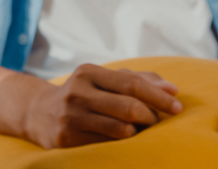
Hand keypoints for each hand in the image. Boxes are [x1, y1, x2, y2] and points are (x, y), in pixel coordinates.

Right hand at [24, 64, 182, 147]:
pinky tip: (126, 141)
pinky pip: (107, 145)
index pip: (132, 83)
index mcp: (88, 72)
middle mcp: (77, 92)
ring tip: (142, 131)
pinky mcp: (67, 138)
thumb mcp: (104, 79)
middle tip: (160, 122)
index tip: (177, 107)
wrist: (39, 112)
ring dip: (140, 133)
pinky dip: (124, 144)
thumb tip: (172, 89)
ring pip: (121, 130)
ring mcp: (71, 117)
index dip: (158, 96)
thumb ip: (138, 79)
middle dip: (152, 117)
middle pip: (129, 107)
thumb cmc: (84, 94)